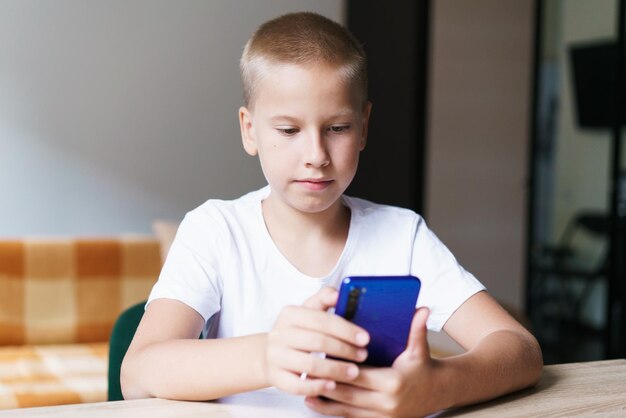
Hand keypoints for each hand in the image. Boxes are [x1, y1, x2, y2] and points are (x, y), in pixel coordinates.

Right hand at [264, 287, 370, 396]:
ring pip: (310, 365)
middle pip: (318, 342)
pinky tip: (333, 385)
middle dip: (345, 350)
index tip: (365, 338)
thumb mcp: (307, 311)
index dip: (346, 330)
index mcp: (290, 314)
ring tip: (354, 372)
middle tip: (363, 355)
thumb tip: (339, 293)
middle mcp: (280, 334)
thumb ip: (324, 299)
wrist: (269, 353)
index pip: (322, 320)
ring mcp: (276, 357)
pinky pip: (298, 386)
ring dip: (336, 370)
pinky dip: (317, 387)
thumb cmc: (297, 331)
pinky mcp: (276, 378)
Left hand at [305, 307, 442, 417]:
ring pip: (346, 409)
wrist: (437, 394)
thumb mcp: (419, 349)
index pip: (358, 374)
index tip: (320, 358)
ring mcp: (382, 416)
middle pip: (348, 393)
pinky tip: (318, 403)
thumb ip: (417, 329)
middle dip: (325, 384)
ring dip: (325, 401)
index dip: (338, 367)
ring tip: (305, 389)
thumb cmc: (423, 368)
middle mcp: (386, 403)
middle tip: (305, 372)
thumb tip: (422, 308)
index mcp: (393, 382)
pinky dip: (333, 411)